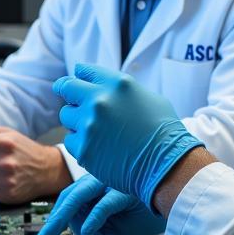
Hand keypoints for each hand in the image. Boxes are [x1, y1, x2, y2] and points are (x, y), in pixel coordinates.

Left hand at [35, 175, 164, 234]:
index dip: (58, 214)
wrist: (181, 196)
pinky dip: (95, 224)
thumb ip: (96, 218)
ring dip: (85, 229)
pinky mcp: (126, 189)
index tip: (48, 232)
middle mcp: (103, 176)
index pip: (70, 194)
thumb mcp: (116, 217)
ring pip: (80, 201)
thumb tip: (80, 230)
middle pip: (69, 195)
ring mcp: (114, 180)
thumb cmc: (149, 206)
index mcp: (100, 180)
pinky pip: (101, 207)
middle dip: (55, 220)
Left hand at [54, 63, 202, 206]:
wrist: (167, 164)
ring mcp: (89, 124)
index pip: (84, 70)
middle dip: (68, 93)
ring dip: (76, 121)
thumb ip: (122, 90)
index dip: (79, 76)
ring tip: (96, 132)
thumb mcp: (148, 97)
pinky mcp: (83, 148)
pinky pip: (70, 141)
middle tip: (71, 101)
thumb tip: (105, 87)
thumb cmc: (163, 131)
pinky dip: (81, 144)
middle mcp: (100, 100)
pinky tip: (99, 148)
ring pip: (66, 116)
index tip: (75, 82)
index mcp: (117, 83)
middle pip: (67, 87)